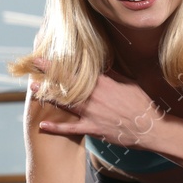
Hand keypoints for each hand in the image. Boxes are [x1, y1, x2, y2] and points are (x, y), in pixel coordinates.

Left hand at [30, 58, 163, 148]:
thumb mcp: (129, 83)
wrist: (150, 127)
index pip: (79, 69)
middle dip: (50, 72)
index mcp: (103, 82)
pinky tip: (42, 125)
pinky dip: (56, 128)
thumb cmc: (141, 104)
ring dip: (48, 94)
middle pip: (68, 82)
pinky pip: (71, 128)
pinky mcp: (93, 128)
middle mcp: (95, 95)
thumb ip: (113, 74)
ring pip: (65, 102)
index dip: (63, 62)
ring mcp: (92, 113)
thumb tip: (102, 64)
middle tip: (33, 64)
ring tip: (32, 87)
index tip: (50, 53)